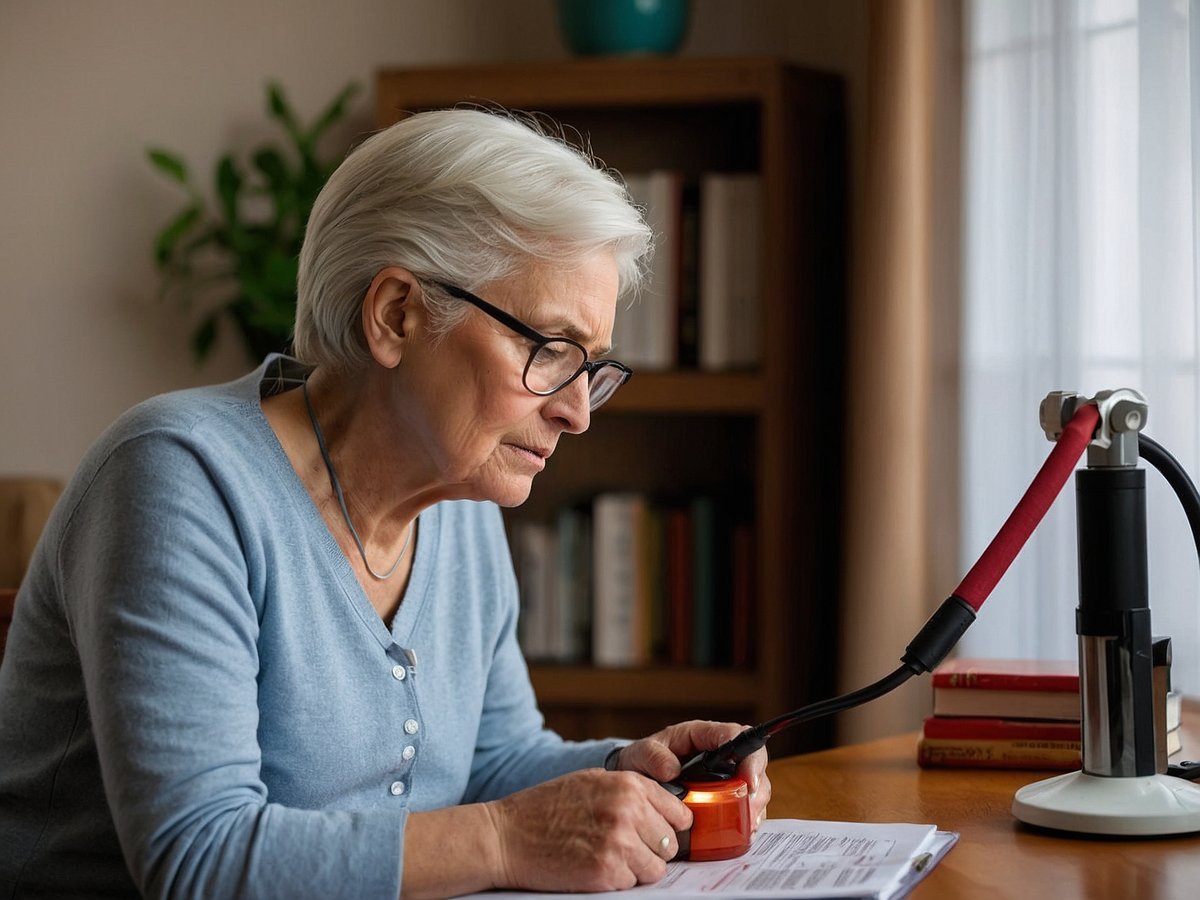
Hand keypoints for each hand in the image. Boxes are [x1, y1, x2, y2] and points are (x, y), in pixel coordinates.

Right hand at [484, 767, 691, 892]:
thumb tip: (667, 808)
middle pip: (670, 843)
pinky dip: (617, 881)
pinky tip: (593, 866)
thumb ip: (630, 791)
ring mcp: (619, 843)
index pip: (679, 813)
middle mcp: (628, 811)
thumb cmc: (545, 807)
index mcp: (628, 785)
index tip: (654, 832)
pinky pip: (632, 884)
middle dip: (651, 848)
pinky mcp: (606, 873)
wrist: (506, 836)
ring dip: (636, 868)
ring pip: (656, 869)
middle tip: (623, 847)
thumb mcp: (591, 781)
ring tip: (607, 856)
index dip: (668, 826)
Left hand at [611, 720, 771, 832]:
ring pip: (754, 788)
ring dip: (755, 807)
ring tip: (747, 825)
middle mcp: (720, 754)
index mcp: (702, 735)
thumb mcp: (641, 754)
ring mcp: (725, 776)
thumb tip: (672, 770)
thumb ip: (653, 756)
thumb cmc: (641, 761)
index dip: (749, 756)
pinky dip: (746, 821)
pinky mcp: (724, 798)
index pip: (737, 735)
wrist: (635, 781)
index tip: (748, 779)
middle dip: (757, 787)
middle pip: (754, 764)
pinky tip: (740, 832)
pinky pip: (744, 808)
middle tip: (751, 808)